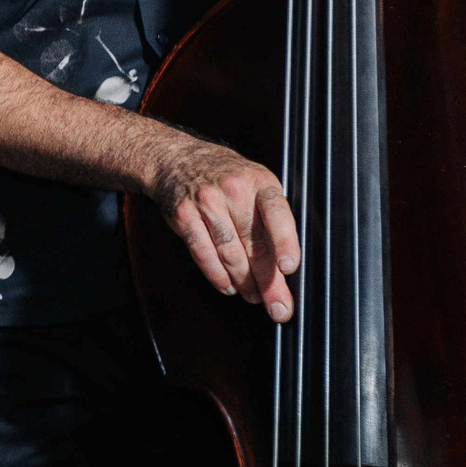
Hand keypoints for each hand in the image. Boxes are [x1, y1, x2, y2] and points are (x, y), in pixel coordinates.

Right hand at [149, 133, 296, 322]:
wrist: (177, 159)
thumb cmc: (228, 179)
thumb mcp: (256, 185)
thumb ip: (272, 218)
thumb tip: (286, 269)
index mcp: (260, 182)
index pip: (276, 214)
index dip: (284, 242)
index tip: (288, 268)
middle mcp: (232, 190)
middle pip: (253, 243)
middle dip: (268, 280)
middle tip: (279, 307)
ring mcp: (205, 202)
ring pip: (228, 252)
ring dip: (244, 282)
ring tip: (255, 297)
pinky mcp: (183, 215)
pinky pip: (202, 253)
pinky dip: (216, 275)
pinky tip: (228, 286)